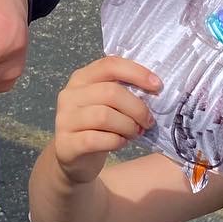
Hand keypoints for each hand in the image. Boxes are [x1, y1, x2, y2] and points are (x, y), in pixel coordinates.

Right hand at [53, 56, 161, 182]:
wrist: (73, 156)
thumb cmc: (97, 125)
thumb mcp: (106, 103)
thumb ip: (123, 91)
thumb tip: (154, 89)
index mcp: (82, 78)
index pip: (110, 65)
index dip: (137, 73)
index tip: (158, 86)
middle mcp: (70, 94)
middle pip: (110, 92)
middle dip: (137, 108)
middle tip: (148, 121)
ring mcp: (65, 119)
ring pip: (104, 116)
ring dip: (128, 126)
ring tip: (136, 133)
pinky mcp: (66, 143)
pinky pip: (96, 139)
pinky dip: (116, 141)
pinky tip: (121, 142)